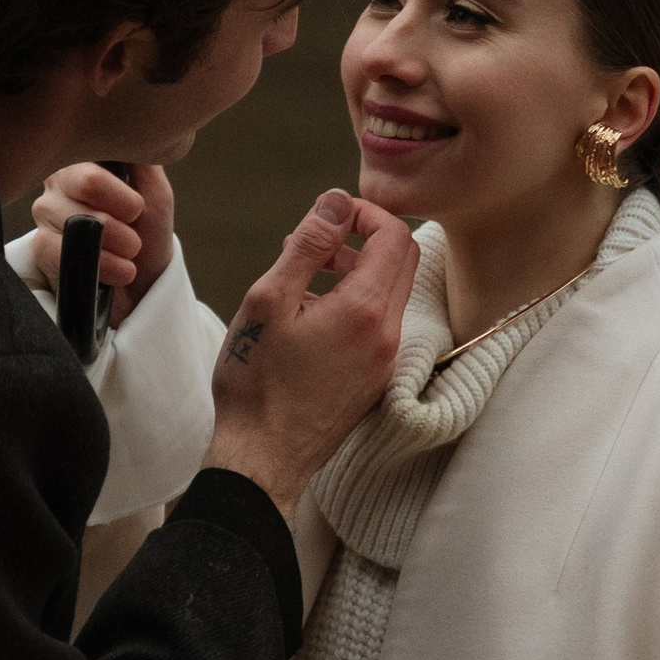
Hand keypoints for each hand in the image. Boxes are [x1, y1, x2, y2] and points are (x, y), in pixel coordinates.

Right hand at [25, 161, 174, 325]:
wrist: (146, 275)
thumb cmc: (148, 225)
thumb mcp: (154, 186)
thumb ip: (141, 154)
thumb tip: (132, 126)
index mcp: (84, 157)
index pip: (95, 161)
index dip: (122, 194)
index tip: (137, 210)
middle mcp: (58, 179)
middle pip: (86, 186)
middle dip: (120, 220)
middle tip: (135, 239)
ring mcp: (45, 212)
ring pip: (75, 220)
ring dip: (113, 246)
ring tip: (129, 255)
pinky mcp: (40, 246)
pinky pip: (57, 250)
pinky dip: (99, 266)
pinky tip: (118, 272)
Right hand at [206, 192, 417, 518]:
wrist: (263, 458)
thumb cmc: (256, 382)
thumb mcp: (269, 300)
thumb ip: (308, 245)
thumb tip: (336, 201)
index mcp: (365, 310)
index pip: (394, 235)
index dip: (365, 212)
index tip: (329, 216)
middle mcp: (388, 335)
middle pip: (402, 260)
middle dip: (364, 237)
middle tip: (317, 242)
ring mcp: (386, 361)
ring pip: (390, 293)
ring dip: (357, 271)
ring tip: (304, 277)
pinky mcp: (376, 380)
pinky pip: (379, 324)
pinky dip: (356, 303)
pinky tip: (310, 315)